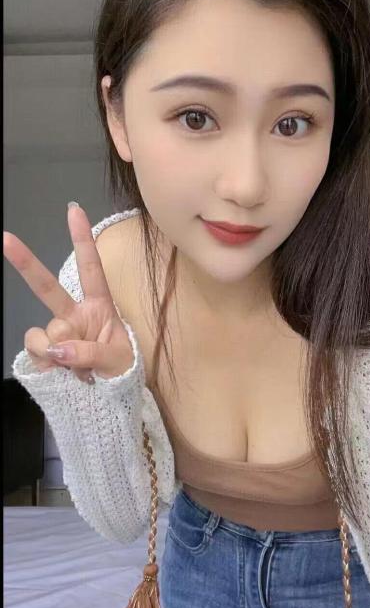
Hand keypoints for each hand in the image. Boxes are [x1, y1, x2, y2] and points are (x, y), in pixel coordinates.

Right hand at [3, 204, 133, 382]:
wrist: (109, 396)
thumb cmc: (120, 369)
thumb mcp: (118, 361)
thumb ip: (92, 352)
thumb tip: (59, 348)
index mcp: (99, 306)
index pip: (91, 269)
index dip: (82, 240)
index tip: (74, 210)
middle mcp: (74, 314)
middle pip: (47, 287)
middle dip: (25, 263)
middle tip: (5, 238)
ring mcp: (57, 332)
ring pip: (45, 334)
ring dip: (61, 354)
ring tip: (81, 369)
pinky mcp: (43, 352)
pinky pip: (37, 352)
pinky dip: (49, 364)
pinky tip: (65, 373)